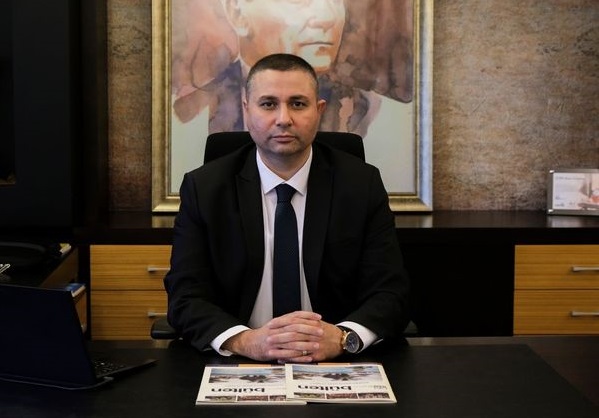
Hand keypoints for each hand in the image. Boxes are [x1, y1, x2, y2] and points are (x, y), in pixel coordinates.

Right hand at [222, 311, 343, 361]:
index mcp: (277, 321)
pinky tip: (307, 357)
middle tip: (321, 331)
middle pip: (294, 328)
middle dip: (309, 330)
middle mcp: (275, 330)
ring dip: (306, 344)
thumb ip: (288, 321)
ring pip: (291, 342)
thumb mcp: (275, 324)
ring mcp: (273, 342)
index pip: (294, 316)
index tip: (318, 317)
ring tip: (317, 345)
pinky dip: (298, 357)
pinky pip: (287, 355)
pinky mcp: (271, 353)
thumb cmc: (265, 333)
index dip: (307, 316)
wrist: (248, 343)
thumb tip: (305, 317)